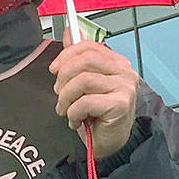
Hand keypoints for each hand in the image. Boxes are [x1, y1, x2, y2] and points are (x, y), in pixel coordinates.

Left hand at [52, 34, 137, 158]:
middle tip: (59, 94)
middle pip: (85, 61)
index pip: (89, 47)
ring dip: (66, 97)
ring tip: (64, 110)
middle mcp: (124, 73)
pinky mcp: (120, 105)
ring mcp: (124, 88)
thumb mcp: (85, 85)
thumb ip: (79, 59)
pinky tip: (75, 121)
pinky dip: (73, 113)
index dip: (66, 55)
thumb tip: (70, 34)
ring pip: (82, 81)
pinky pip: (85, 102)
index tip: (54, 69)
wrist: (110, 145)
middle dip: (64, 77)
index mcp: (117, 64)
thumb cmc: (99, 117)